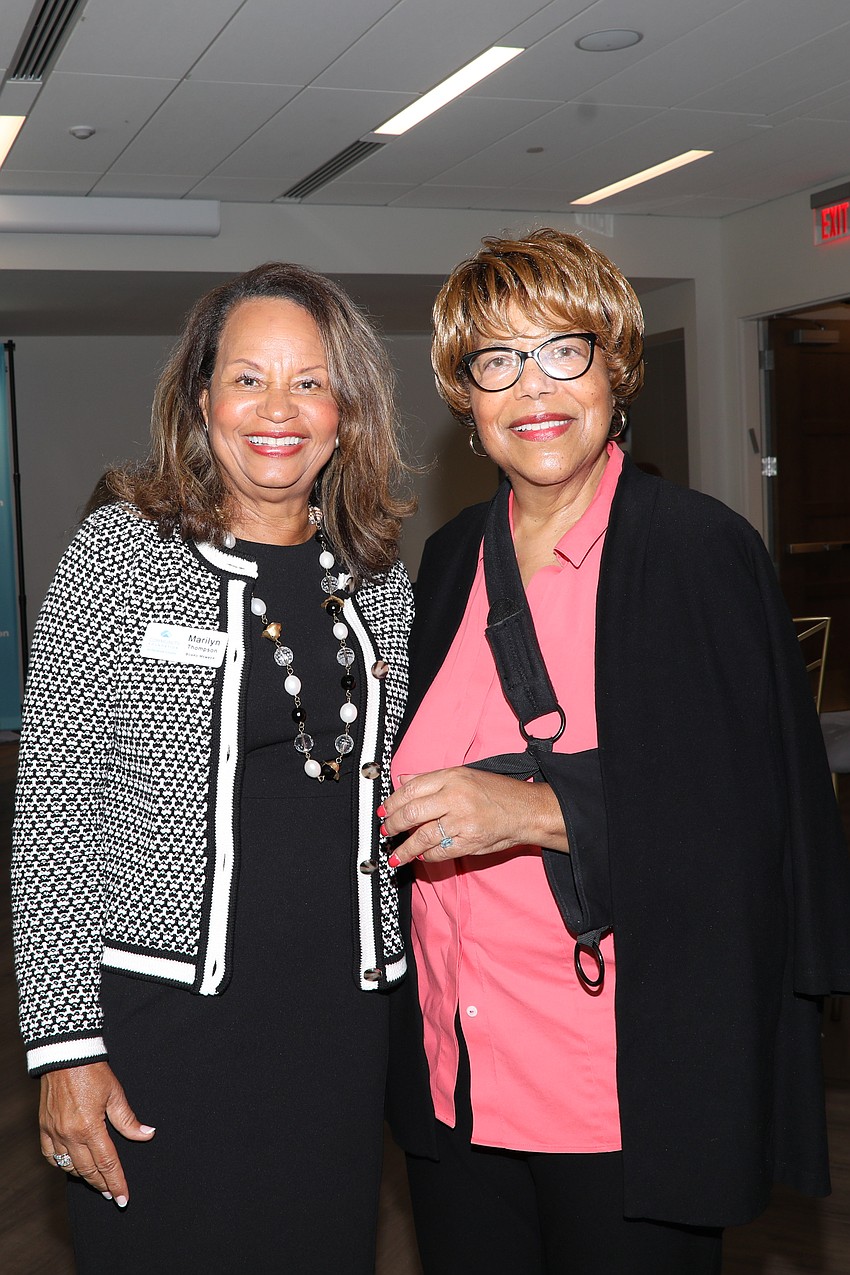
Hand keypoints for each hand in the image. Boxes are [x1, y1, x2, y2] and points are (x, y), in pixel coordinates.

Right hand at [40, 1062, 154, 1205]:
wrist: (66, 1054)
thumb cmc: (93, 1071)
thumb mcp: (116, 1094)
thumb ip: (129, 1120)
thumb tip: (147, 1135)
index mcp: (90, 1127)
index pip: (107, 1163)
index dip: (116, 1182)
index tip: (122, 1198)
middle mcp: (70, 1134)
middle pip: (88, 1170)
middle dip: (101, 1184)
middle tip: (111, 1194)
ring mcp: (55, 1132)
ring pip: (69, 1166)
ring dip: (83, 1176)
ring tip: (96, 1180)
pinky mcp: (44, 1127)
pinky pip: (50, 1155)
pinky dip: (61, 1165)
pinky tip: (71, 1166)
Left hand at [381, 768, 569, 866]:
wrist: (525, 810)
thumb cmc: (496, 792)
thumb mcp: (463, 775)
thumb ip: (430, 778)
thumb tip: (402, 780)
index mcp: (452, 777)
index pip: (411, 789)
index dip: (392, 803)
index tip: (383, 812)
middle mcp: (455, 797)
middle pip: (412, 813)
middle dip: (393, 826)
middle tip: (386, 832)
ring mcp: (462, 821)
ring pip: (422, 837)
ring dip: (404, 849)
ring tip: (396, 856)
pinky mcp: (469, 842)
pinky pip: (439, 852)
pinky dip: (427, 856)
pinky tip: (421, 856)